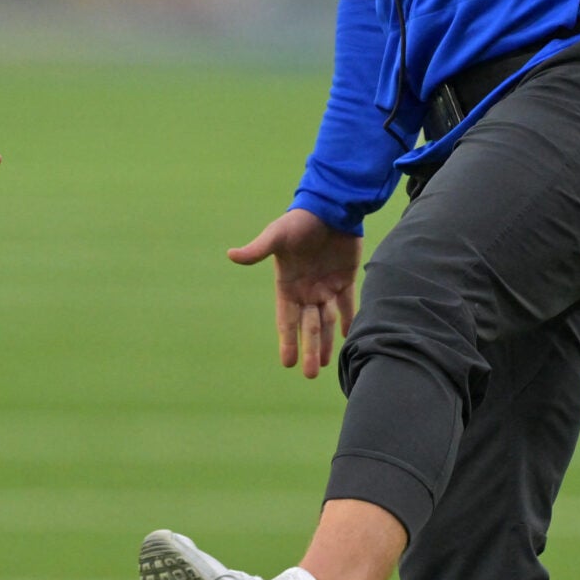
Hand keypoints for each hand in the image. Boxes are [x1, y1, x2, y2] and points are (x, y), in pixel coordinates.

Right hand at [228, 207, 360, 378]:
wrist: (328, 206)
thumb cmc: (299, 221)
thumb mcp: (276, 235)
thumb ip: (258, 249)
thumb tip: (231, 254)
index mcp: (287, 285)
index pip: (286, 320)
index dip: (287, 341)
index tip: (288, 363)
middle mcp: (306, 290)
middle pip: (307, 326)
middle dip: (309, 350)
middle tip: (311, 374)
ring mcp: (326, 286)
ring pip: (326, 320)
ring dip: (326, 342)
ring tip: (326, 365)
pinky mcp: (345, 278)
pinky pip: (347, 304)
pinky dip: (347, 319)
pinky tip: (348, 336)